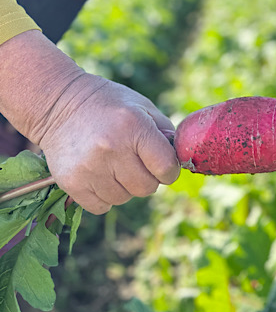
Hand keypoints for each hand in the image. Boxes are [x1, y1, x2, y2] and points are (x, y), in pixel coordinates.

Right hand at [0, 30, 179, 214]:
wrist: (59, 104)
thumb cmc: (109, 104)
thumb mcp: (143, 106)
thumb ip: (165, 132)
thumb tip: (180, 159)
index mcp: (134, 126)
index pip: (166, 168)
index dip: (169, 170)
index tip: (163, 165)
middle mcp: (112, 148)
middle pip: (147, 188)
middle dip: (148, 178)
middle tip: (136, 163)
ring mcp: (90, 167)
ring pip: (124, 198)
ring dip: (125, 187)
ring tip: (114, 164)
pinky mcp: (72, 182)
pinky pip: (102, 207)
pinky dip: (105, 196)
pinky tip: (100, 175)